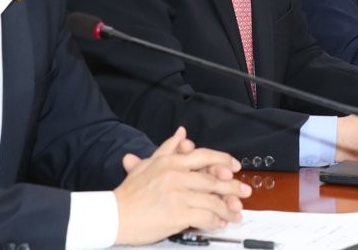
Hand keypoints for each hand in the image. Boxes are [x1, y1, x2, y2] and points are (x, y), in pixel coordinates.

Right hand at [114, 127, 251, 245]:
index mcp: (170, 162)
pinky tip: (220, 223)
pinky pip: (205, 215)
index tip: (234, 167)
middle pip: (213, 179)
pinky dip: (216, 220)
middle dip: (232, 187)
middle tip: (245, 192)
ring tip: (235, 213)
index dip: (223, 160)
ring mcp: (178, 194)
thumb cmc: (129, 194)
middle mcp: (176, 175)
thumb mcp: (147, 164)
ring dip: (227, 208)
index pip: (204, 156)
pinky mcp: (178, 213)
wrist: (112, 215)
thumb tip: (181, 133)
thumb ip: (167, 148)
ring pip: (212, 199)